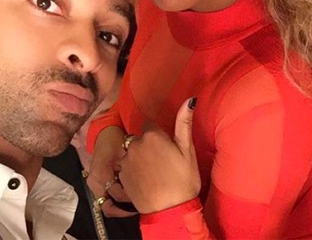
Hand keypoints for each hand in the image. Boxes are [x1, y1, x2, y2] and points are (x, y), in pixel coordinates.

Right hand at [87, 126, 136, 217]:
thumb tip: (143, 185)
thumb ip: (132, 167)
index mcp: (101, 174)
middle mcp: (94, 183)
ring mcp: (93, 185)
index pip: (119, 196)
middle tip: (139, 207)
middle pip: (108, 207)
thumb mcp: (125, 151)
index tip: (145, 198)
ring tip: (135, 202)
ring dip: (120, 207)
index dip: (133, 199)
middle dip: (124, 210)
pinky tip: (128, 195)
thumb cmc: (115, 139)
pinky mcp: (95, 184)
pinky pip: (105, 198)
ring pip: (106, 205)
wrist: (104, 132)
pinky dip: (116, 200)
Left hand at [118, 98, 200, 213]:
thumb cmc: (183, 181)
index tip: (166, 146)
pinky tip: (145, 180)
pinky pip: (126, 166)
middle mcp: (134, 144)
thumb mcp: (187, 151)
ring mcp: (126, 160)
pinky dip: (133, 170)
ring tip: (153, 173)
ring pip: (132, 152)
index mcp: (152, 135)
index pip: (150, 125)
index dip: (159, 135)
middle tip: (162, 161)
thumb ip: (184, 123)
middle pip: (140, 138)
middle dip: (148, 145)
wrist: (169, 212)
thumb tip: (189, 99)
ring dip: (139, 157)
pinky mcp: (121, 176)